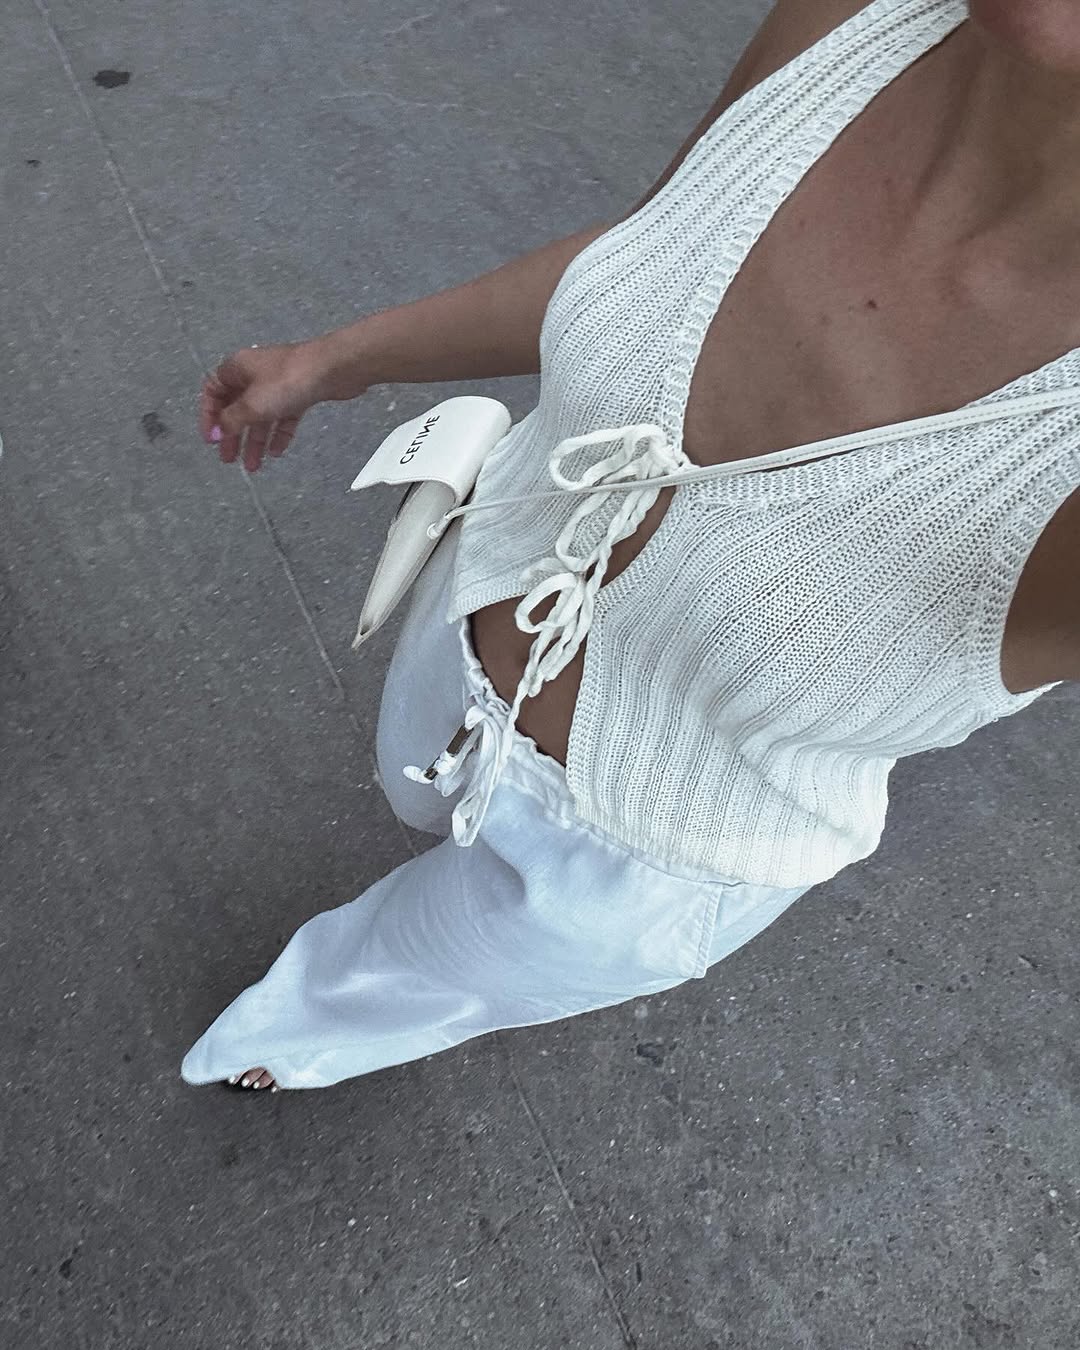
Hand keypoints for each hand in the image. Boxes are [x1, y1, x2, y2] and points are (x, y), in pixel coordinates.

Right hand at [198, 337, 368, 471]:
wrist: (331, 370)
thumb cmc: (286, 382)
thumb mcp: (252, 405)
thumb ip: (231, 420)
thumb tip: (217, 432)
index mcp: (236, 369)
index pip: (213, 392)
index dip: (209, 417)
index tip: (211, 440)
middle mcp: (254, 374)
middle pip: (237, 408)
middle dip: (233, 435)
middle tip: (229, 459)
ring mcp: (278, 384)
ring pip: (260, 415)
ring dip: (255, 440)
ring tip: (253, 465)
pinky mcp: (299, 393)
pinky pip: (282, 417)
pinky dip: (278, 433)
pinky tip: (277, 451)